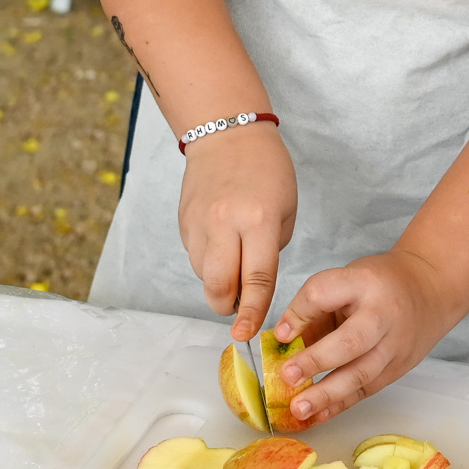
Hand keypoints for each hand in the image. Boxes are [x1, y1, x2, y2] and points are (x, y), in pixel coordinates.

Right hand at [178, 122, 294, 336]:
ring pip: (202, 274)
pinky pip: (194, 256)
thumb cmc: (267, 171)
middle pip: (217, 286)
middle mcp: (224, 224)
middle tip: (239, 308)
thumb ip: (269, 251)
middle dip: (228, 306)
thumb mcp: (285, 210)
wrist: (227, 134)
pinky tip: (221, 243)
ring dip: (218, 283)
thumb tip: (252, 286)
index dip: (253, 312)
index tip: (247, 334)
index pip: (255, 279)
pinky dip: (208, 262)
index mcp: (257, 221)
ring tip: (233, 265)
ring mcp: (199, 223)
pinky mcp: (184, 222)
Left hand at [266, 249, 464, 426]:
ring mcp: (394, 346)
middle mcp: (383, 315)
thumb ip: (315, 306)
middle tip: (287, 376)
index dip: (299, 312)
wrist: (431, 289)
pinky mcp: (398, 368)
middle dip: (317, 360)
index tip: (279, 334)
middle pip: (351, 340)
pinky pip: (367, 389)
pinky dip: (342, 404)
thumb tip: (281, 339)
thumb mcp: (347, 279)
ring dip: (327, 394)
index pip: (324, 292)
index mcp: (364, 282)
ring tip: (299, 408)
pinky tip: (319, 415)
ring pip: (361, 373)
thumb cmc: (379, 284)